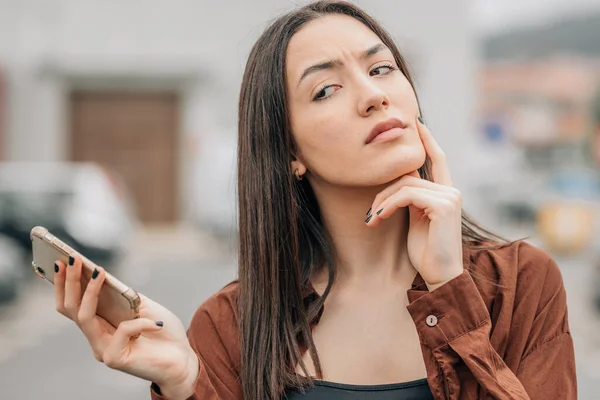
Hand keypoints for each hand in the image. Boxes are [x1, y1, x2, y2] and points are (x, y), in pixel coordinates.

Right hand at [54, 256, 197, 398]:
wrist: (184, 359)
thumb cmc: (165, 332)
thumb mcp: (144, 306)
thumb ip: (124, 296)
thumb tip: (104, 277)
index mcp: (101, 325)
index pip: (73, 304)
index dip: (64, 283)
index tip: (63, 259)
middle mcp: (96, 338)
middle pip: (71, 309)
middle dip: (69, 282)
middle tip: (71, 259)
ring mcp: (103, 349)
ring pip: (84, 317)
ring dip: (90, 291)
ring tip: (98, 271)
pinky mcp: (114, 358)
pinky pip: (122, 331)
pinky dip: (141, 323)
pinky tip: (156, 324)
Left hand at [366, 116, 462, 289]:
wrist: (439, 275)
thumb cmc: (426, 251)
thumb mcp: (416, 219)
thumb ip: (412, 199)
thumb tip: (397, 184)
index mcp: (446, 193)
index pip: (438, 159)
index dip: (427, 139)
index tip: (416, 123)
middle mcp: (452, 191)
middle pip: (408, 175)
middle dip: (383, 192)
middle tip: (369, 213)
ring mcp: (450, 197)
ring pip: (404, 185)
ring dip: (382, 202)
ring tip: (371, 219)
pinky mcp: (443, 206)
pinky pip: (406, 195)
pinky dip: (388, 206)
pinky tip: (378, 219)